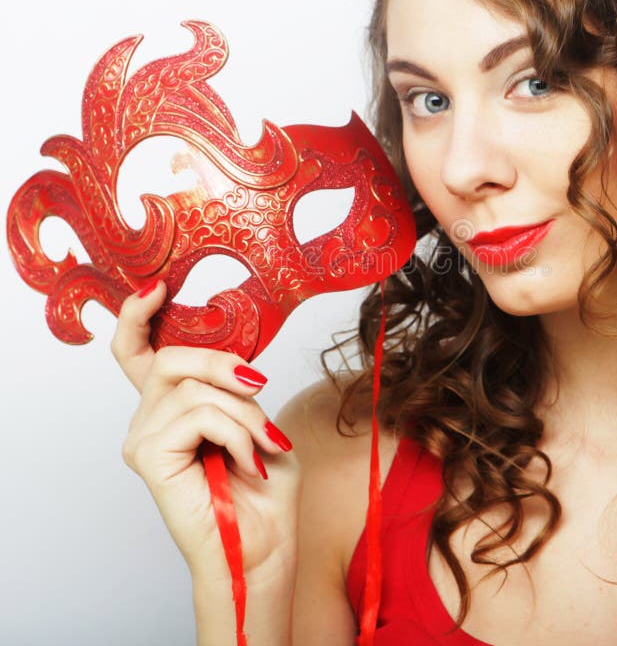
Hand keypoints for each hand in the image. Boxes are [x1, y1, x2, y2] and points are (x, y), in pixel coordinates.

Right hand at [111, 281, 299, 585]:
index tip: (157, 287)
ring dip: (243, 413)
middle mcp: (149, 418)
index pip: (137, 353)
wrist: (266, 543)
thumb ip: (232, 387)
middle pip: (170, 358)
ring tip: (263, 443)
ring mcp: (143, 438)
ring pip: (193, 389)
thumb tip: (231, 361)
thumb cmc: (266, 484)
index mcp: (172, 405)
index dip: (138, 316)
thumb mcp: (256, 417)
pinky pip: (198, 415)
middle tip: (259, 386)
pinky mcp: (148, 457)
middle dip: (223, 364)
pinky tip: (248, 461)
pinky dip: (235, 433)